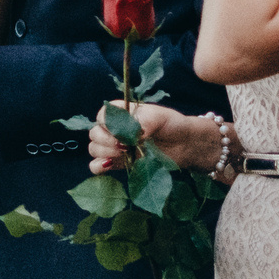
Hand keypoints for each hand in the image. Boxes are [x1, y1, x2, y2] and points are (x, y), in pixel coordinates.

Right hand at [85, 102, 214, 174]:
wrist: (183, 145)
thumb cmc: (171, 125)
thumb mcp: (160, 117)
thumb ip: (144, 121)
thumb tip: (133, 134)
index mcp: (121, 112)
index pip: (102, 115)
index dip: (108, 125)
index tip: (124, 133)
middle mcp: (114, 129)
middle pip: (95, 134)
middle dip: (106, 141)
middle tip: (125, 146)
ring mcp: (114, 147)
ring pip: (94, 149)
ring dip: (104, 152)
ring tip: (124, 153)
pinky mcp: (118, 163)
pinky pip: (97, 166)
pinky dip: (99, 167)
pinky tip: (111, 165)